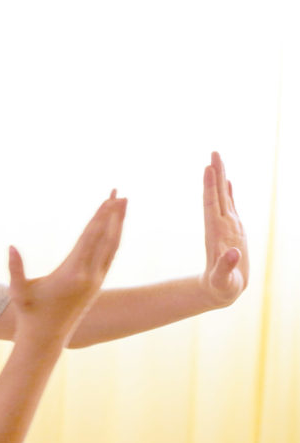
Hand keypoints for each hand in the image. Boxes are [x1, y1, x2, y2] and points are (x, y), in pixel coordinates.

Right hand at [8, 190, 126, 344]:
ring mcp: (96, 281)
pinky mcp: (97, 285)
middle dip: (115, 214)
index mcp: (72, 274)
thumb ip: (15, 269)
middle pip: (107, 238)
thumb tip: (11, 246)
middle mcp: (89, 276)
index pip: (90, 238)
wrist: (46, 339)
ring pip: (112, 247)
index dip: (100, 217)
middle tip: (122, 193)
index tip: (109, 199)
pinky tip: (115, 228)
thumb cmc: (29, 314)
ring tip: (124, 204)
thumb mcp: (18, 292)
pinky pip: (109, 255)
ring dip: (119, 224)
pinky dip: (114, 238)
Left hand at [201, 152, 248, 307]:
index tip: (208, 168)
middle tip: (214, 151)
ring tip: (218, 158)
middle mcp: (220, 226)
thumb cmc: (222, 287)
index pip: (211, 206)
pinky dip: (229, 193)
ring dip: (221, 178)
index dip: (210, 187)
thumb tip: (232, 253)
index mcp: (215, 234)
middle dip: (215, 173)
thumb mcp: (223, 280)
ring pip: (223, 197)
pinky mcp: (234, 230)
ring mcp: (227, 226)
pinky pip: (231, 207)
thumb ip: (225, 267)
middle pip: (216, 195)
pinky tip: (227, 181)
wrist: (220, 290)